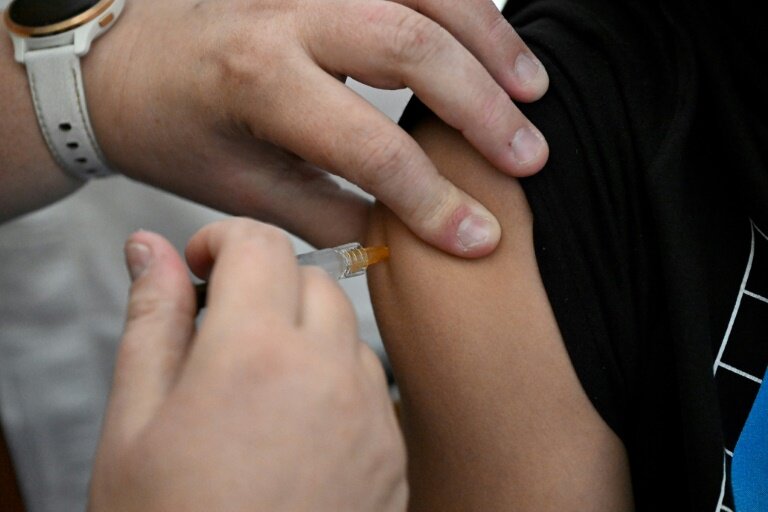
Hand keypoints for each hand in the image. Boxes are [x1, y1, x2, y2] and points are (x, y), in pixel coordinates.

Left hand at [83, 0, 548, 256]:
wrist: (127, 66)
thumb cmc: (178, 135)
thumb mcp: (242, 192)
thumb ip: (326, 214)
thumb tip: (400, 235)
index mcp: (257, 81)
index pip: (368, 145)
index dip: (432, 197)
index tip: (479, 236)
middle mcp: (284, 14)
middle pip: (410, 46)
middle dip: (480, 106)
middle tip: (529, 156)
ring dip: (487, 40)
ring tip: (532, 90)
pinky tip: (489, 33)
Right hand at [89, 218, 406, 510]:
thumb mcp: (133, 425)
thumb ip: (152, 322)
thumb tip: (151, 251)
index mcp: (253, 356)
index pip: (260, 244)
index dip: (223, 241)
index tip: (201, 267)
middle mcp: (326, 374)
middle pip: (310, 278)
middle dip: (264, 284)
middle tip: (223, 330)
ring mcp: (369, 414)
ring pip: (345, 328)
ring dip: (303, 332)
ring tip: (257, 385)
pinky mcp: (392, 452)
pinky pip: (370, 381)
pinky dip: (335, 378)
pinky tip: (296, 424)